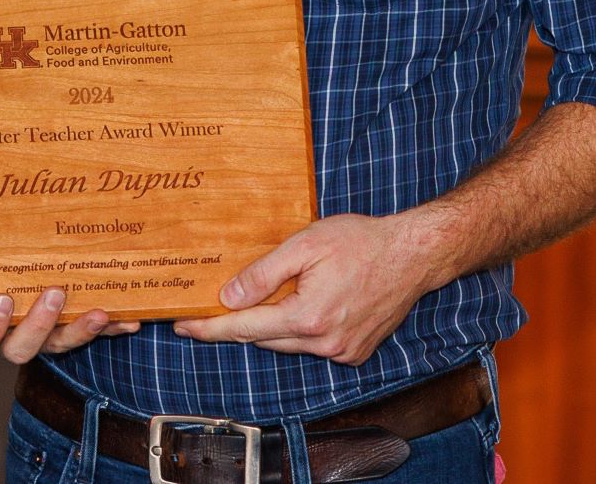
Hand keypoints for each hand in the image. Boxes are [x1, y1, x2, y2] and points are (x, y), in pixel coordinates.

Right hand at [0, 289, 141, 364]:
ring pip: (57, 345)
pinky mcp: (69, 332)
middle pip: (19, 349)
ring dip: (79, 330)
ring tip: (98, 313)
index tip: (3, 300)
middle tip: (54, 293)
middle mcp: (10, 336)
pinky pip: (90, 335)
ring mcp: (41, 337)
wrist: (22, 270)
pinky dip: (110, 327)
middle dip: (39, 324)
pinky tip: (129, 320)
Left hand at [174, 213, 439, 364]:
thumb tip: (229, 297)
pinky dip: (300, 330)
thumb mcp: (306, 244)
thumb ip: (264, 273)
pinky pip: (313, 346)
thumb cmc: (362, 242)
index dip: (209, 327)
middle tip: (209, 308)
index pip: (244, 328)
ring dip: (271, 325)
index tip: (181, 325)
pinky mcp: (355, 353)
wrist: (414, 255)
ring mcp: (342, 353)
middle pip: (264, 338)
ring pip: (288, 343)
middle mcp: (325, 344)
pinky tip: (302, 305)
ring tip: (258, 300)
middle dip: (237, 324)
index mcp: (308, 318)